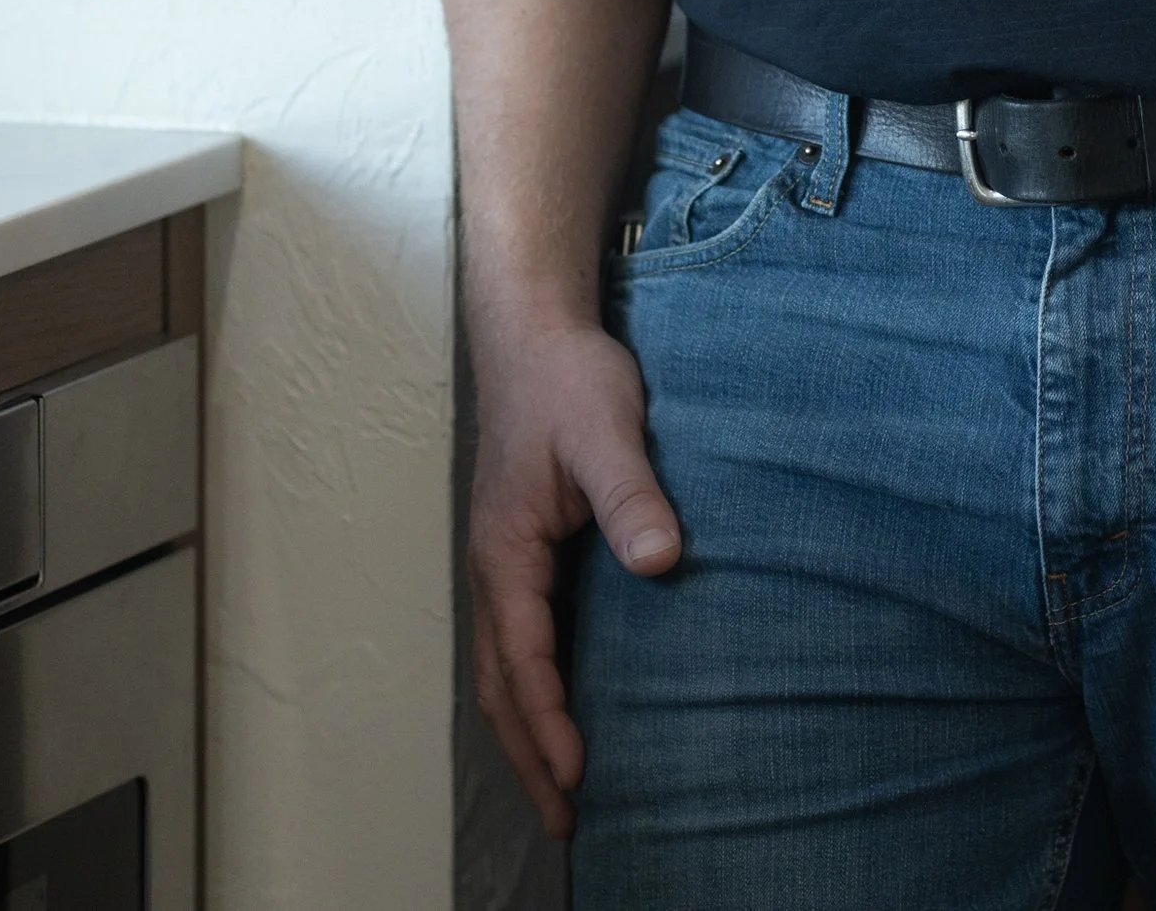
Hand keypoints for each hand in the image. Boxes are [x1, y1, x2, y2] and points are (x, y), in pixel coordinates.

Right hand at [466, 309, 680, 836]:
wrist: (534, 333)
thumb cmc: (567, 380)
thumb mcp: (607, 430)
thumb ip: (632, 496)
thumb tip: (660, 561)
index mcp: (506, 552)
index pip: (524, 658)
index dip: (548, 721)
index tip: (578, 774)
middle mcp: (495, 569)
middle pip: (501, 684)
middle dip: (528, 754)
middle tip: (563, 822)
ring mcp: (504, 562)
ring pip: (504, 668)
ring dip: (527, 729)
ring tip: (560, 789)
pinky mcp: (523, 550)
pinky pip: (519, 639)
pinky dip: (534, 689)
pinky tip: (563, 707)